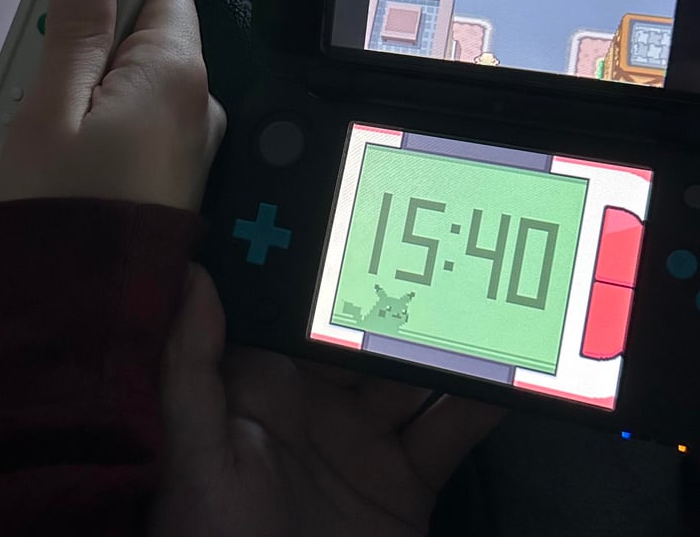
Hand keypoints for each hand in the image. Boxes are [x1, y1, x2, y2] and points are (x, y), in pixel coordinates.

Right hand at [0, 0, 225, 210]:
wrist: (70, 333)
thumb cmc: (59, 209)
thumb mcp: (51, 106)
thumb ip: (76, 24)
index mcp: (177, 73)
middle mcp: (191, 106)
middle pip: (129, 41)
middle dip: (62, 48)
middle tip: (1, 64)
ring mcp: (176, 146)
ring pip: (104, 94)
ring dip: (40, 101)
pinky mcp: (155, 178)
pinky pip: (102, 140)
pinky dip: (51, 143)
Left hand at [152, 264, 503, 536]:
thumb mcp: (195, 456)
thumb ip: (191, 368)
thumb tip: (193, 273)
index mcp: (263, 384)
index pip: (298, 311)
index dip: (326, 269)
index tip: (360, 217)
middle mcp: (318, 402)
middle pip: (367, 335)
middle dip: (402, 294)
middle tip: (443, 246)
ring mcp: (366, 442)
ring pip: (415, 375)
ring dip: (448, 340)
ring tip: (484, 295)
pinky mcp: (406, 482)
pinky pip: (449, 433)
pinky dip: (480, 404)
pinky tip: (509, 373)